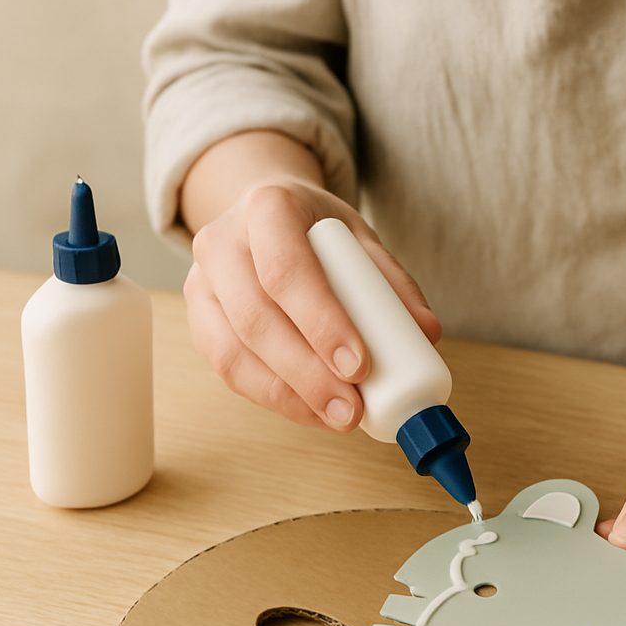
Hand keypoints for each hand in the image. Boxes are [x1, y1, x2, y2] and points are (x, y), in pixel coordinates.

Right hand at [180, 132, 441, 429]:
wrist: (263, 218)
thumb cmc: (316, 232)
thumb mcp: (359, 239)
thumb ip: (392, 283)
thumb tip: (426, 334)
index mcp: (267, 207)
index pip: (287, 271)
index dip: (321, 323)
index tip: (359, 365)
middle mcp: (222, 241)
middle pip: (256, 318)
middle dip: (307, 374)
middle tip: (351, 409)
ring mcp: (201, 283)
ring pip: (234, 352)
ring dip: (289, 395)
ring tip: (338, 418)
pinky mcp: (199, 320)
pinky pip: (228, 369)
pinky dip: (273, 397)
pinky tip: (311, 412)